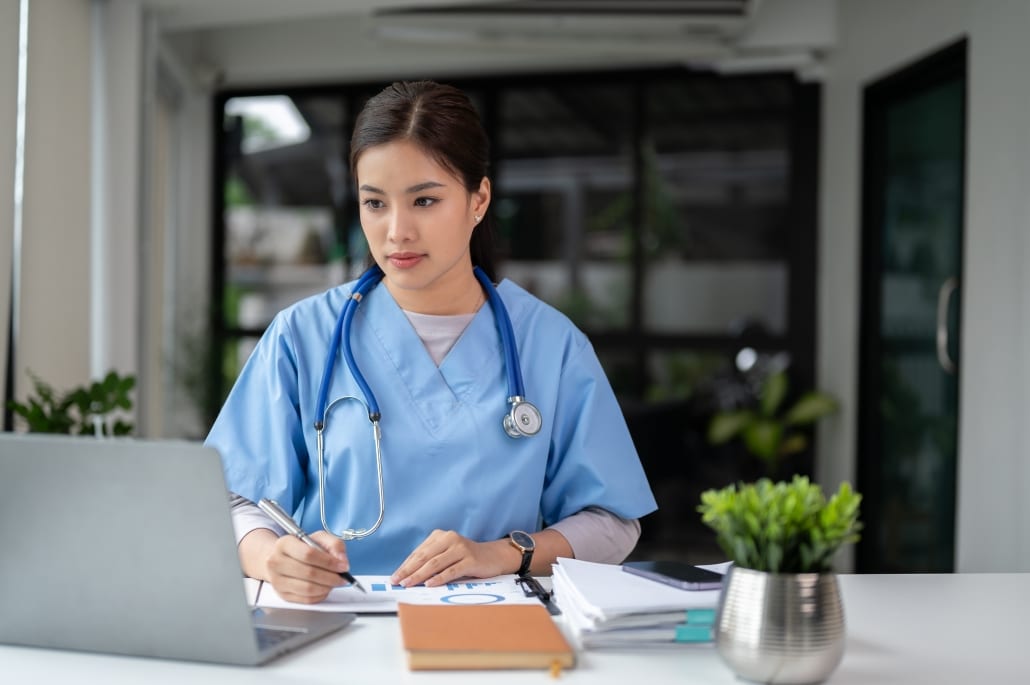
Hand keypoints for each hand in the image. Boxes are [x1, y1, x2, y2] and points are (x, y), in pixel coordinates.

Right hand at [263, 530, 350, 603]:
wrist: (282, 558)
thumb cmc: (302, 548)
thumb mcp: (319, 538)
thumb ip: (334, 544)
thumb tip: (341, 560)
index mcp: (284, 544)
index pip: (308, 554)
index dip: (329, 562)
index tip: (343, 566)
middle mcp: (276, 562)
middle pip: (309, 573)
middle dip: (331, 577)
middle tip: (342, 577)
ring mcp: (277, 580)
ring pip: (308, 588)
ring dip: (327, 587)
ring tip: (334, 582)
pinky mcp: (282, 594)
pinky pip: (306, 599)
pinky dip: (320, 595)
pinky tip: (325, 588)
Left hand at [391, 529, 517, 587]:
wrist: (493, 556)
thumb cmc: (466, 558)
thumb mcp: (447, 554)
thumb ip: (431, 561)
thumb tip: (408, 576)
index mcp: (440, 536)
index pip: (419, 552)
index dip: (405, 565)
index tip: (395, 577)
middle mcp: (450, 538)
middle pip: (425, 557)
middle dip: (409, 570)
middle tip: (398, 581)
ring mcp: (461, 548)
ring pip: (435, 563)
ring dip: (420, 575)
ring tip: (409, 584)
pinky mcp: (470, 559)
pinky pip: (451, 570)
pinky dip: (439, 578)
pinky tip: (429, 584)